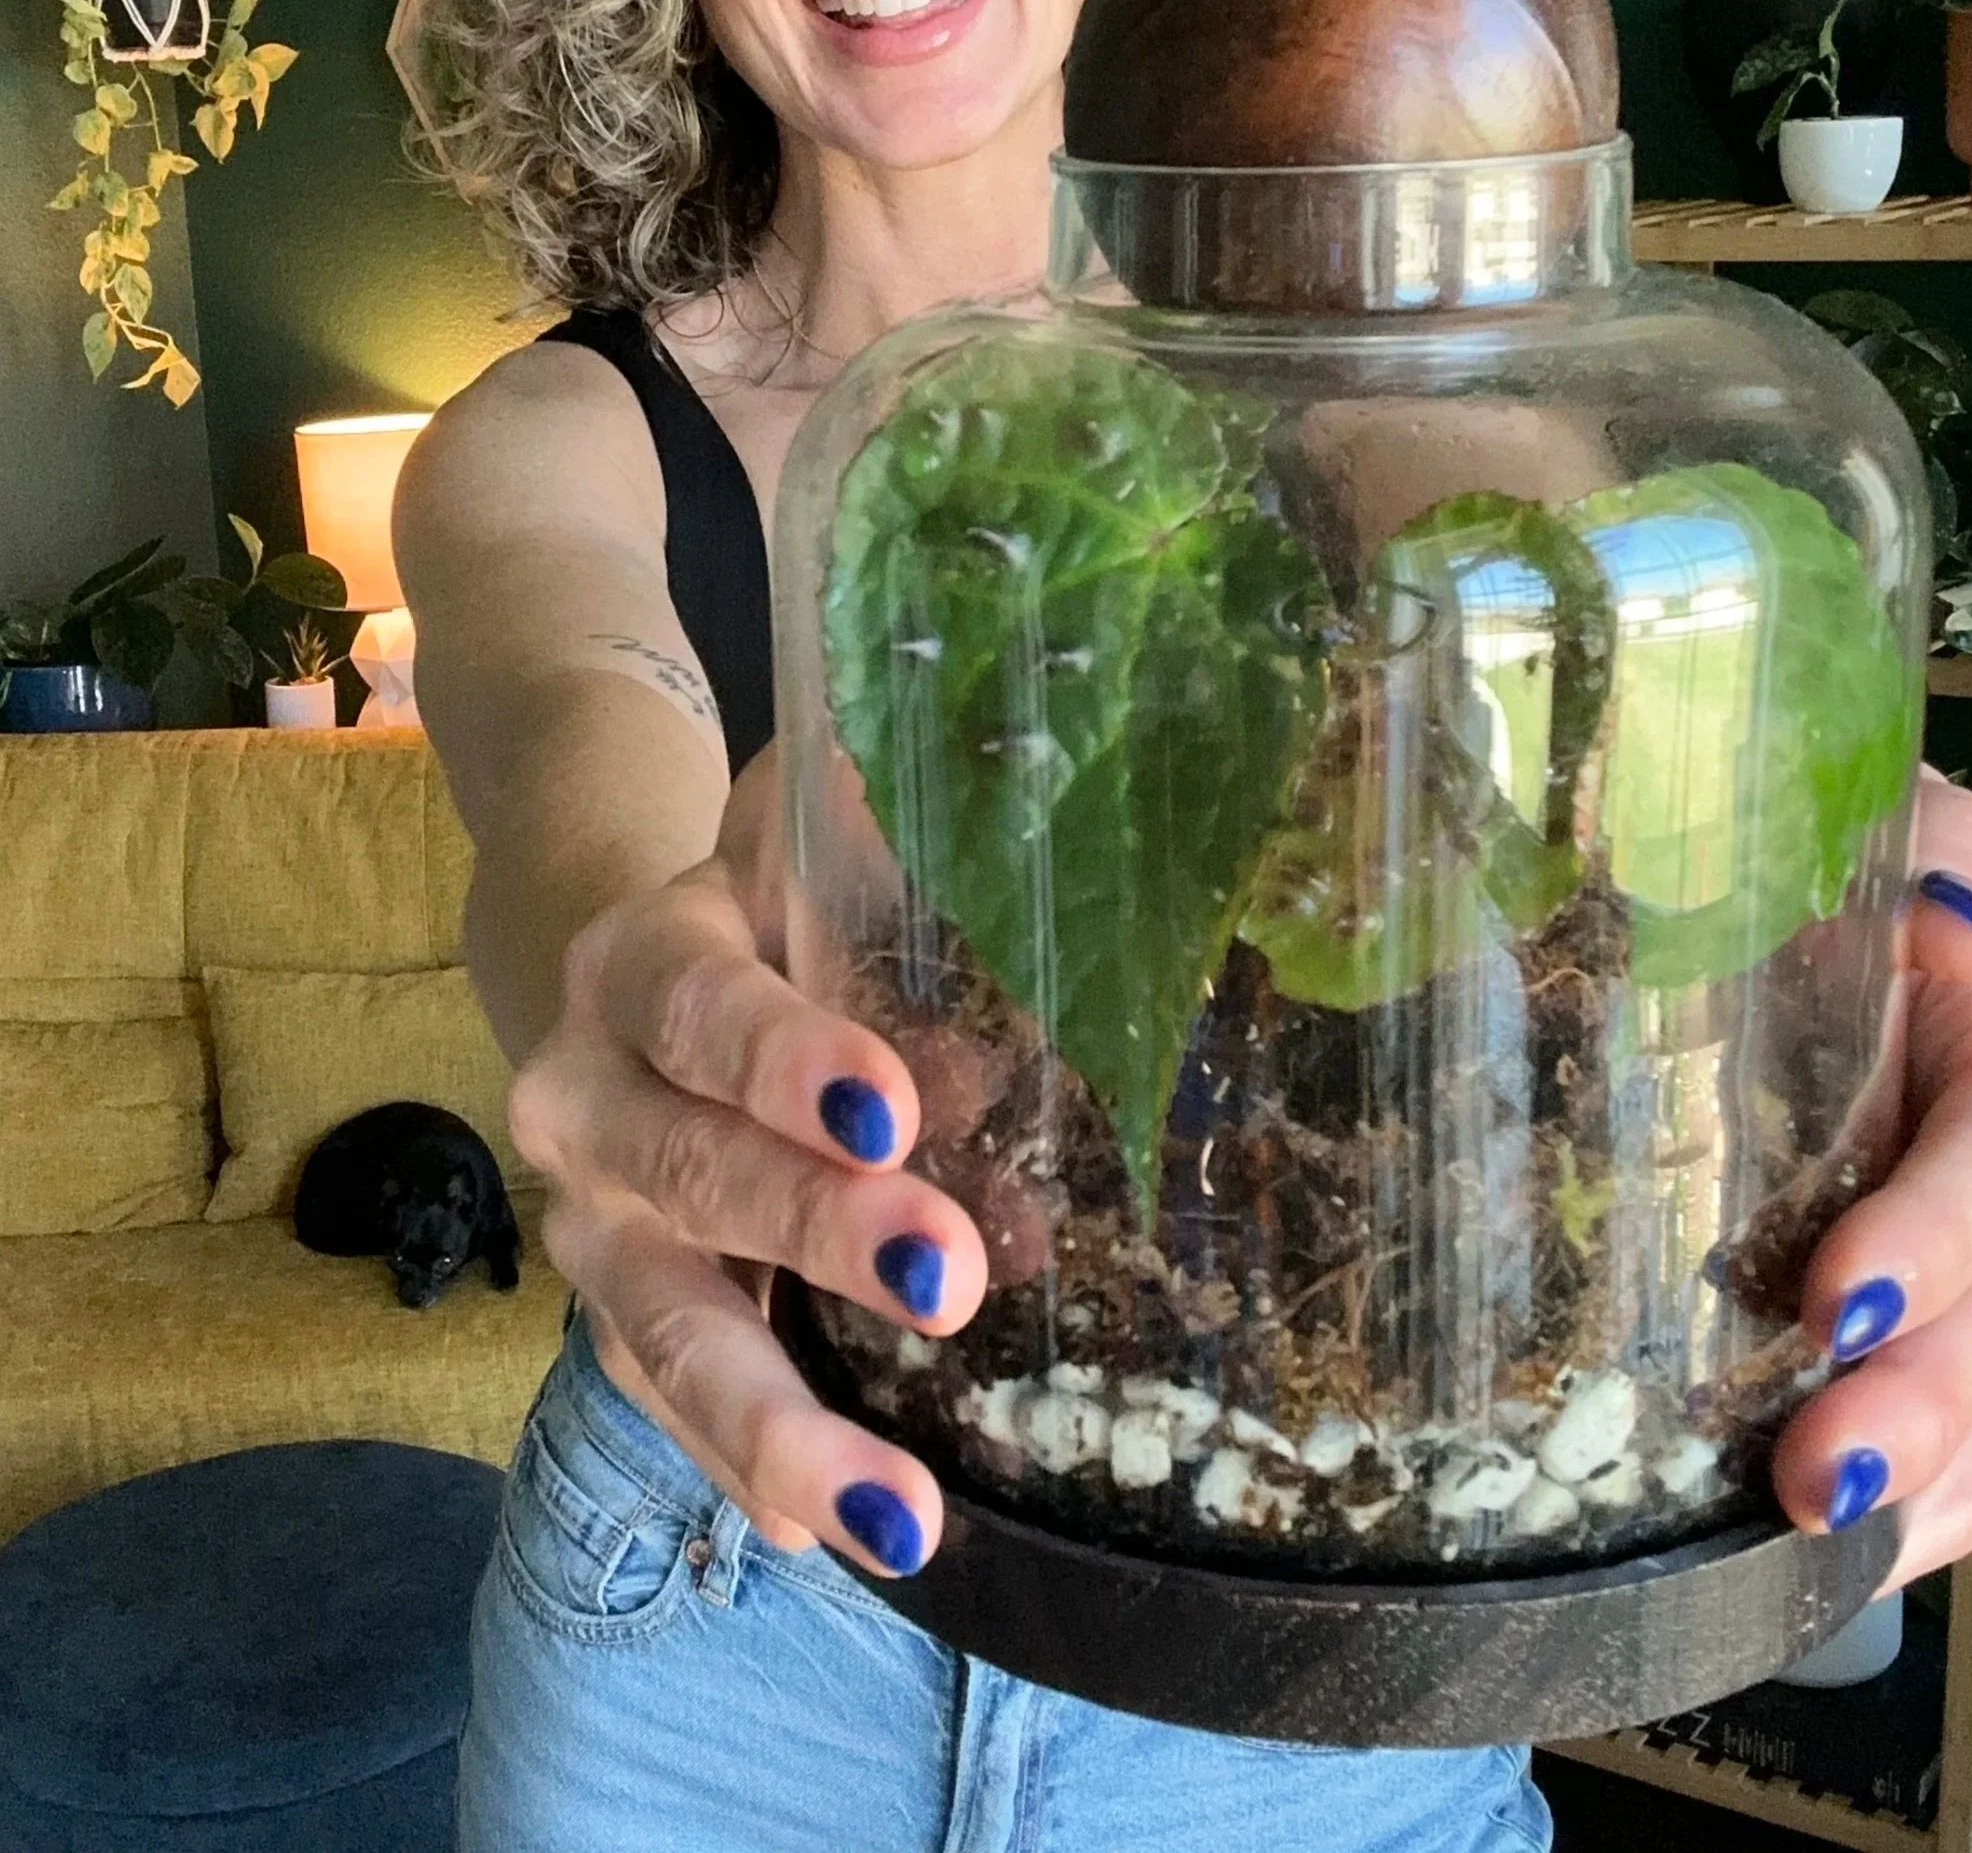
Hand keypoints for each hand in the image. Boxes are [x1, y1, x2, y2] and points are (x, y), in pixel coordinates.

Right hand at [506, 746, 988, 1576]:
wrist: (628, 979)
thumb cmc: (758, 912)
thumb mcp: (791, 846)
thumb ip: (864, 832)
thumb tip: (995, 821)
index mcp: (635, 967)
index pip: (697, 1005)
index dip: (782, 1056)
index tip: (894, 1108)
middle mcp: (587, 1101)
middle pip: (684, 1174)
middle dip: (813, 1233)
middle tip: (948, 1274)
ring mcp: (590, 1230)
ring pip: (661, 1334)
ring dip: (776, 1427)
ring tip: (899, 1517)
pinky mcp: (614, 1325)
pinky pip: (665, 1414)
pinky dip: (743, 1478)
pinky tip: (831, 1540)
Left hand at [1773, 766, 1971, 1584]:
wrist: (1844, 915)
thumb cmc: (1864, 871)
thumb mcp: (1902, 826)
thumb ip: (1926, 848)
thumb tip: (1940, 906)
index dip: (1940, 1240)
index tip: (1839, 1294)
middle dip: (1926, 1408)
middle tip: (1815, 1475)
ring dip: (1918, 1489)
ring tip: (1815, 1545)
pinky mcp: (1937, 1325)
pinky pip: (1960, 1443)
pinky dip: (1905, 1514)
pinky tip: (1831, 1560)